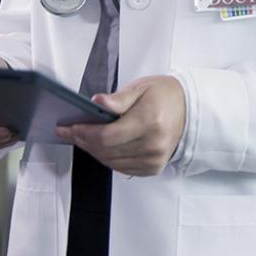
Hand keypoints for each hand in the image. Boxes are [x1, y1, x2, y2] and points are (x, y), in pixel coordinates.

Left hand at [55, 76, 184, 176]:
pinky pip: (121, 168)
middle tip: (70, 131)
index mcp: (149, 121)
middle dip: (83, 141)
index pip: (106, 136)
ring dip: (93, 151)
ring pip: (110, 162)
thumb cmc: (165, 96)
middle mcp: (152, 144)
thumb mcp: (141, 88)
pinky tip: (101, 147)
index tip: (66, 127)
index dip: (82, 133)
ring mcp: (153, 159)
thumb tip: (97, 102)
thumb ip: (118, 98)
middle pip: (105, 151)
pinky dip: (107, 158)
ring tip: (83, 137)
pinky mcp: (152, 168)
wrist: (189, 110)